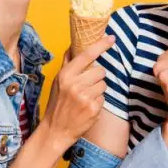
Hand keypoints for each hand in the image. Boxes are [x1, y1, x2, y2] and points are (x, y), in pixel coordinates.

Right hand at [42, 35, 114, 151]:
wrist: (56, 130)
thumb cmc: (57, 103)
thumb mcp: (58, 81)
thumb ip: (67, 63)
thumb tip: (74, 44)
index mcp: (65, 75)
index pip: (87, 54)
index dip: (101, 44)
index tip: (111, 38)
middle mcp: (75, 84)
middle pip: (100, 70)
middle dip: (97, 77)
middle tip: (86, 85)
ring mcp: (85, 97)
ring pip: (104, 84)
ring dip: (98, 89)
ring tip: (86, 97)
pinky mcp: (93, 108)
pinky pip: (104, 97)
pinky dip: (98, 101)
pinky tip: (88, 106)